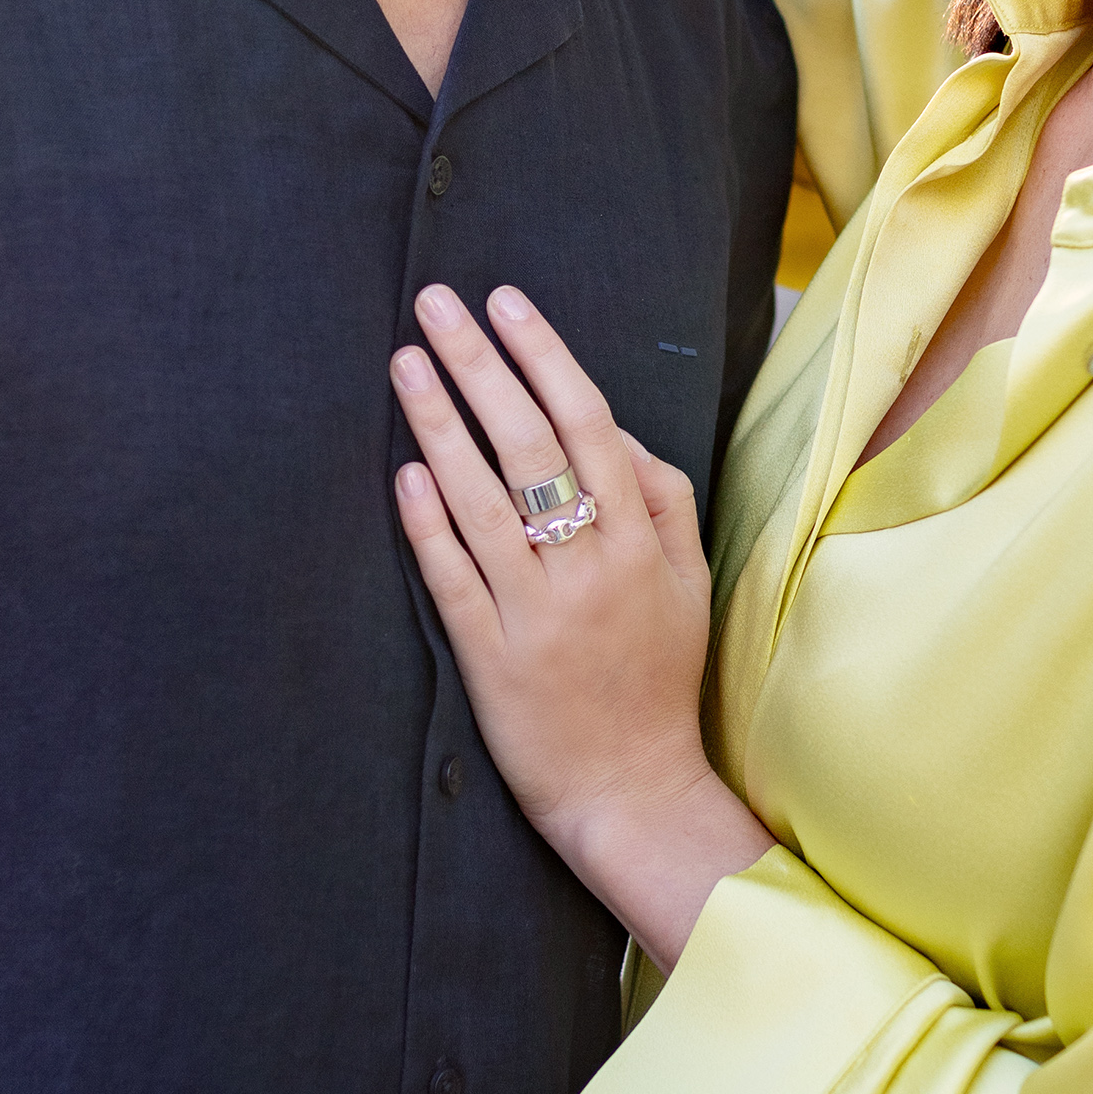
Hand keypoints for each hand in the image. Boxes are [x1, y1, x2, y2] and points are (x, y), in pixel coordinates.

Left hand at [392, 284, 773, 967]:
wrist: (635, 791)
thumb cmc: (658, 679)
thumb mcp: (688, 584)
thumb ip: (661, 501)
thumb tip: (614, 431)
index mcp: (639, 542)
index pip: (588, 424)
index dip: (544, 357)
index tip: (505, 302)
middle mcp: (589, 568)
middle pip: (528, 444)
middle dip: (480, 364)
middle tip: (435, 303)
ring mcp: (537, 612)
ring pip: (482, 500)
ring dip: (438, 423)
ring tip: (404, 363)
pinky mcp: (490, 657)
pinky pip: (454, 577)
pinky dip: (428, 522)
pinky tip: (404, 470)